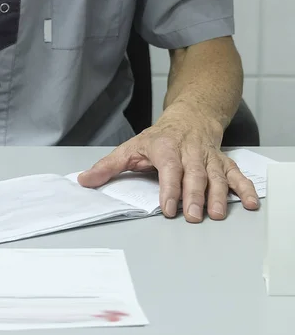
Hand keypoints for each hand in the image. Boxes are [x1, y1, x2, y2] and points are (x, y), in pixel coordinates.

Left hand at [77, 107, 259, 222]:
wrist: (190, 116)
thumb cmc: (157, 138)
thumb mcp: (129, 148)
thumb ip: (107, 166)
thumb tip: (84, 180)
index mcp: (165, 148)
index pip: (169, 169)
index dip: (169, 188)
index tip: (169, 208)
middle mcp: (189, 152)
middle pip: (194, 174)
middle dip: (194, 196)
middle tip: (193, 217)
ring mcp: (208, 157)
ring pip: (216, 176)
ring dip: (219, 196)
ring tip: (217, 215)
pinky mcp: (222, 162)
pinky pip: (236, 175)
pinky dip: (245, 188)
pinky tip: (250, 204)